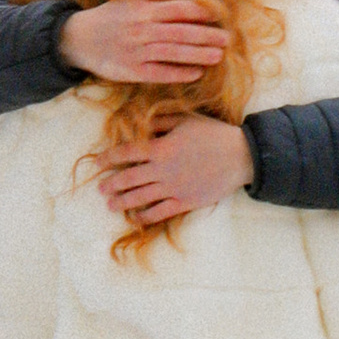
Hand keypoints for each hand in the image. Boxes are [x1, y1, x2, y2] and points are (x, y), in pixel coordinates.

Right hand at [60, 0, 228, 86]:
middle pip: (180, 32)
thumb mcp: (130, 3)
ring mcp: (136, 51)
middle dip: (206, 35)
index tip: (219, 16)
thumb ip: (156, 3)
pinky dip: (180, 73)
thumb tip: (188, 4)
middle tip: (228, 38)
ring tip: (219, 55)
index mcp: (143, 10)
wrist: (78, 38)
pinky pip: (160, 73)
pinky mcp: (131, 71)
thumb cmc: (110, 19)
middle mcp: (141, 29)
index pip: (177, 10)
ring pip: (173, 52)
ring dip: (198, 54)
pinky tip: (197, 72)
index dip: (199, 13)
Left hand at [92, 116, 253, 228]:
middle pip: (129, 178)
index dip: (109, 158)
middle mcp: (163, 170)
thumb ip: (160, 123)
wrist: (240, 156)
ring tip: (110, 205)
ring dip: (122, 202)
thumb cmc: (213, 134)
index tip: (97, 162)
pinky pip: (160, 212)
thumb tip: (139, 123)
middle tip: (100, 188)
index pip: (127, 153)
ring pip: (140, 197)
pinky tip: (135, 218)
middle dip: (111, 184)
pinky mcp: (185, 202)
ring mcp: (173, 188)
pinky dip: (145, 216)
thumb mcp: (186, 120)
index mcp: (161, 148)